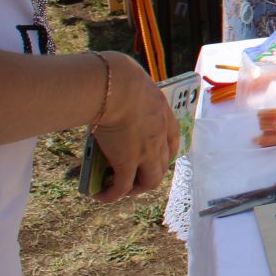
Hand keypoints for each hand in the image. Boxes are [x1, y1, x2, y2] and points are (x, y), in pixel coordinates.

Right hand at [89, 51, 180, 201]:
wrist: (116, 86)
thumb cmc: (119, 79)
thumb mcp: (133, 88)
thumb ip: (129, 97)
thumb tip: (110, 96)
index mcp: (164, 116)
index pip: (173, 140)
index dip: (167, 153)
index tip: (157, 157)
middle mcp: (160, 137)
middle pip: (164, 165)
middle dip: (150, 175)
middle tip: (134, 177)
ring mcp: (146, 152)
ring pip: (150, 181)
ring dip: (136, 189)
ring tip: (119, 190)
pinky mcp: (128, 162)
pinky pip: (123, 186)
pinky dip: (113, 195)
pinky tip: (101, 196)